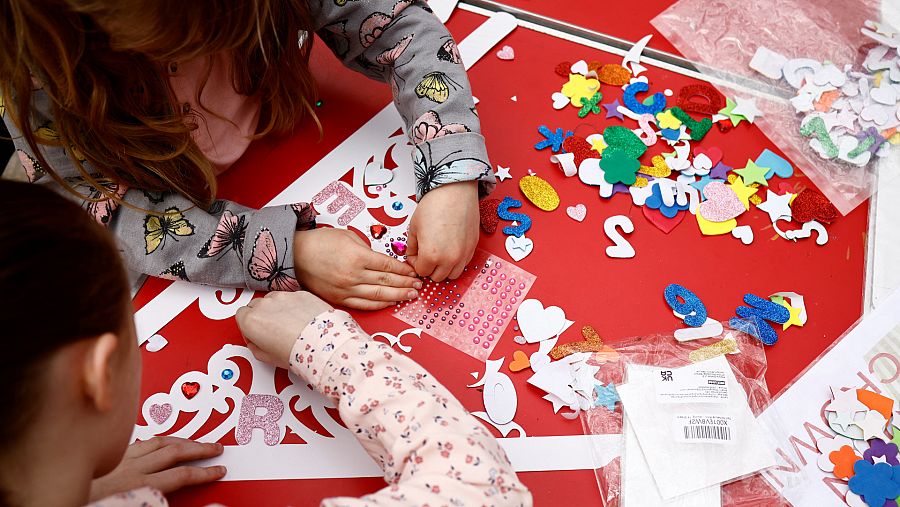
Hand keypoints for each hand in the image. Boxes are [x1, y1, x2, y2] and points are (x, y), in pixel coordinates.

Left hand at [89, 437, 224, 500]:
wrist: (50, 505)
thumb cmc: (88, 505)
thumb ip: (157, 502)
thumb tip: (181, 500)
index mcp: (138, 485)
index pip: (181, 475)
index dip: (204, 473)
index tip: (219, 470)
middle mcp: (129, 468)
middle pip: (174, 451)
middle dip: (199, 448)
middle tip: (216, 448)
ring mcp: (117, 460)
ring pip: (156, 441)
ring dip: (179, 439)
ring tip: (193, 440)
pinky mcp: (105, 458)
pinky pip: (136, 442)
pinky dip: (153, 439)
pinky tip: (155, 440)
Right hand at [235, 291, 332, 368]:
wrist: (321, 343)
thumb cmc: (296, 352)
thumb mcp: (265, 357)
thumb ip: (254, 345)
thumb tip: (256, 342)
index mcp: (251, 320)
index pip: (240, 315)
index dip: (248, 326)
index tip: (256, 334)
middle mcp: (265, 304)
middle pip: (255, 305)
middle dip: (261, 316)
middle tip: (272, 331)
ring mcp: (283, 296)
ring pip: (274, 299)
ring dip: (277, 310)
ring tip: (289, 326)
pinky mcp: (301, 293)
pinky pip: (292, 298)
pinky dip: (295, 307)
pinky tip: (302, 320)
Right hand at [293, 228, 420, 309]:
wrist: (296, 256)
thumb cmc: (321, 242)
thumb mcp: (348, 236)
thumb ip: (368, 249)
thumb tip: (384, 262)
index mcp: (357, 257)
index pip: (388, 266)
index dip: (404, 270)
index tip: (414, 272)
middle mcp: (353, 275)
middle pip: (387, 282)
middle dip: (406, 284)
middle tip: (419, 285)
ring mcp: (346, 290)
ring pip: (378, 295)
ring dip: (397, 296)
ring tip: (410, 295)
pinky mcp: (339, 299)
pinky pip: (364, 304)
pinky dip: (380, 304)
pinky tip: (391, 302)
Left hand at [407, 180, 478, 280]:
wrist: (455, 192)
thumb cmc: (434, 205)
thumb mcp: (414, 227)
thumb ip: (412, 247)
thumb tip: (413, 256)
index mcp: (431, 255)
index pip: (421, 271)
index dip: (416, 263)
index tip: (416, 254)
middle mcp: (449, 259)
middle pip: (437, 277)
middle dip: (430, 268)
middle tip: (427, 254)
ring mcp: (463, 255)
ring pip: (452, 275)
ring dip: (444, 268)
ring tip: (439, 254)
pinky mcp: (473, 248)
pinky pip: (463, 264)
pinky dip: (456, 261)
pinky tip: (450, 248)